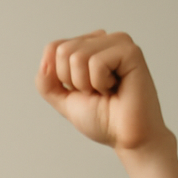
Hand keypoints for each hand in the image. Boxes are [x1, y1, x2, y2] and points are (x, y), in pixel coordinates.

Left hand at [36, 30, 170, 155]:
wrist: (127, 137)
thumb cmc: (103, 118)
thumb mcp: (62, 99)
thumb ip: (46, 81)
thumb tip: (46, 59)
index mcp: (87, 46)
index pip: (53, 48)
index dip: (59, 78)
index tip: (82, 90)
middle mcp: (103, 40)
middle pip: (62, 50)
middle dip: (72, 81)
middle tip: (96, 92)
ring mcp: (118, 43)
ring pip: (77, 56)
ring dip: (86, 84)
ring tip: (106, 90)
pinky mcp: (131, 52)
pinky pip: (96, 62)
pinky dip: (100, 83)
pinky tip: (116, 87)